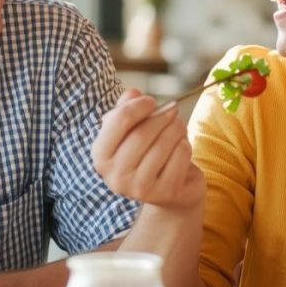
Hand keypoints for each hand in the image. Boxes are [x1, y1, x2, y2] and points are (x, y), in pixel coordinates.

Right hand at [92, 90, 204, 211]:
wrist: (166, 189)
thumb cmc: (145, 152)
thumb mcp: (130, 129)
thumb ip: (127, 108)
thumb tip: (133, 94)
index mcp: (100, 156)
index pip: (118, 121)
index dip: (138, 105)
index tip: (151, 101)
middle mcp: (115, 176)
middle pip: (142, 133)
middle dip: (162, 116)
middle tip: (172, 110)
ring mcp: (139, 188)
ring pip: (163, 144)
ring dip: (176, 128)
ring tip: (178, 126)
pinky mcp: (165, 192)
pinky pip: (180, 156)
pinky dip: (185, 145)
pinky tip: (181, 147)